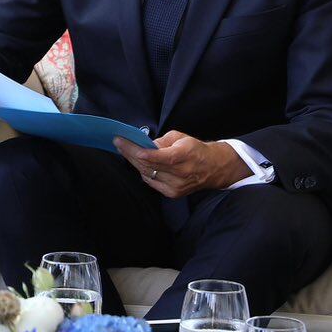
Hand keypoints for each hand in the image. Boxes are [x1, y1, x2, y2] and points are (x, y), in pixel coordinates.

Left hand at [114, 132, 245, 197]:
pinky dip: (143, 172)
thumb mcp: (180, 137)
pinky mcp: (172, 193)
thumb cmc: (195, 149)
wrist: (213, 168)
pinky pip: (151, 181)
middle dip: (130, 153)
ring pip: (147, 173)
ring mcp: (176, 185)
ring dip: (134, 162)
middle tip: (118, 143)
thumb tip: (144, 145)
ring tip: (125, 151)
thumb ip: (161, 141)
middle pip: (148, 164)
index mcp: (184, 155)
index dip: (138, 151)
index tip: (123, 142)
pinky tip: (139, 163)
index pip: (158, 156)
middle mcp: (181, 173)